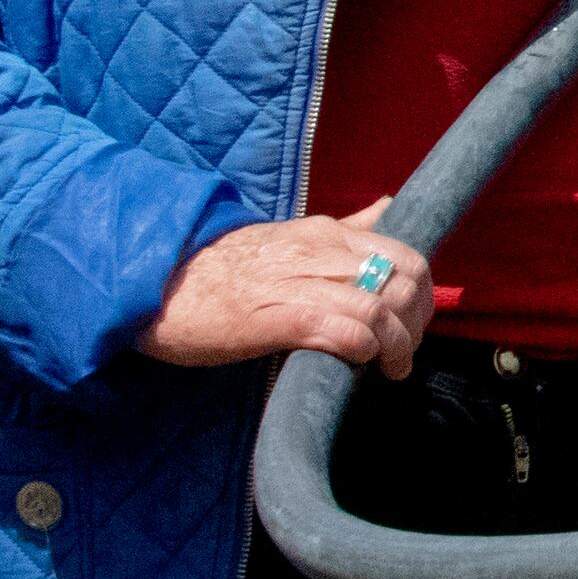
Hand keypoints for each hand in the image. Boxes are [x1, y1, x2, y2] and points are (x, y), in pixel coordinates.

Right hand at [138, 215, 435, 376]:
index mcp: (325, 233)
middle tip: (403, 352)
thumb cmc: (219, 271)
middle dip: (417, 322)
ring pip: (382, 307)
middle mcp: (321, 251)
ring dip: (397, 345)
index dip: (422, 294)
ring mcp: (301, 282)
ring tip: (389, 369)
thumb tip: (386, 210)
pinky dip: (364, 349)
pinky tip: (359, 365)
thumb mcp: (288, 239)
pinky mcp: (279, 317)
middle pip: (404, 281)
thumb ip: (343, 231)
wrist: (155, 285)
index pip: (406, 254)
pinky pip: (345, 330)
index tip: (412, 323)